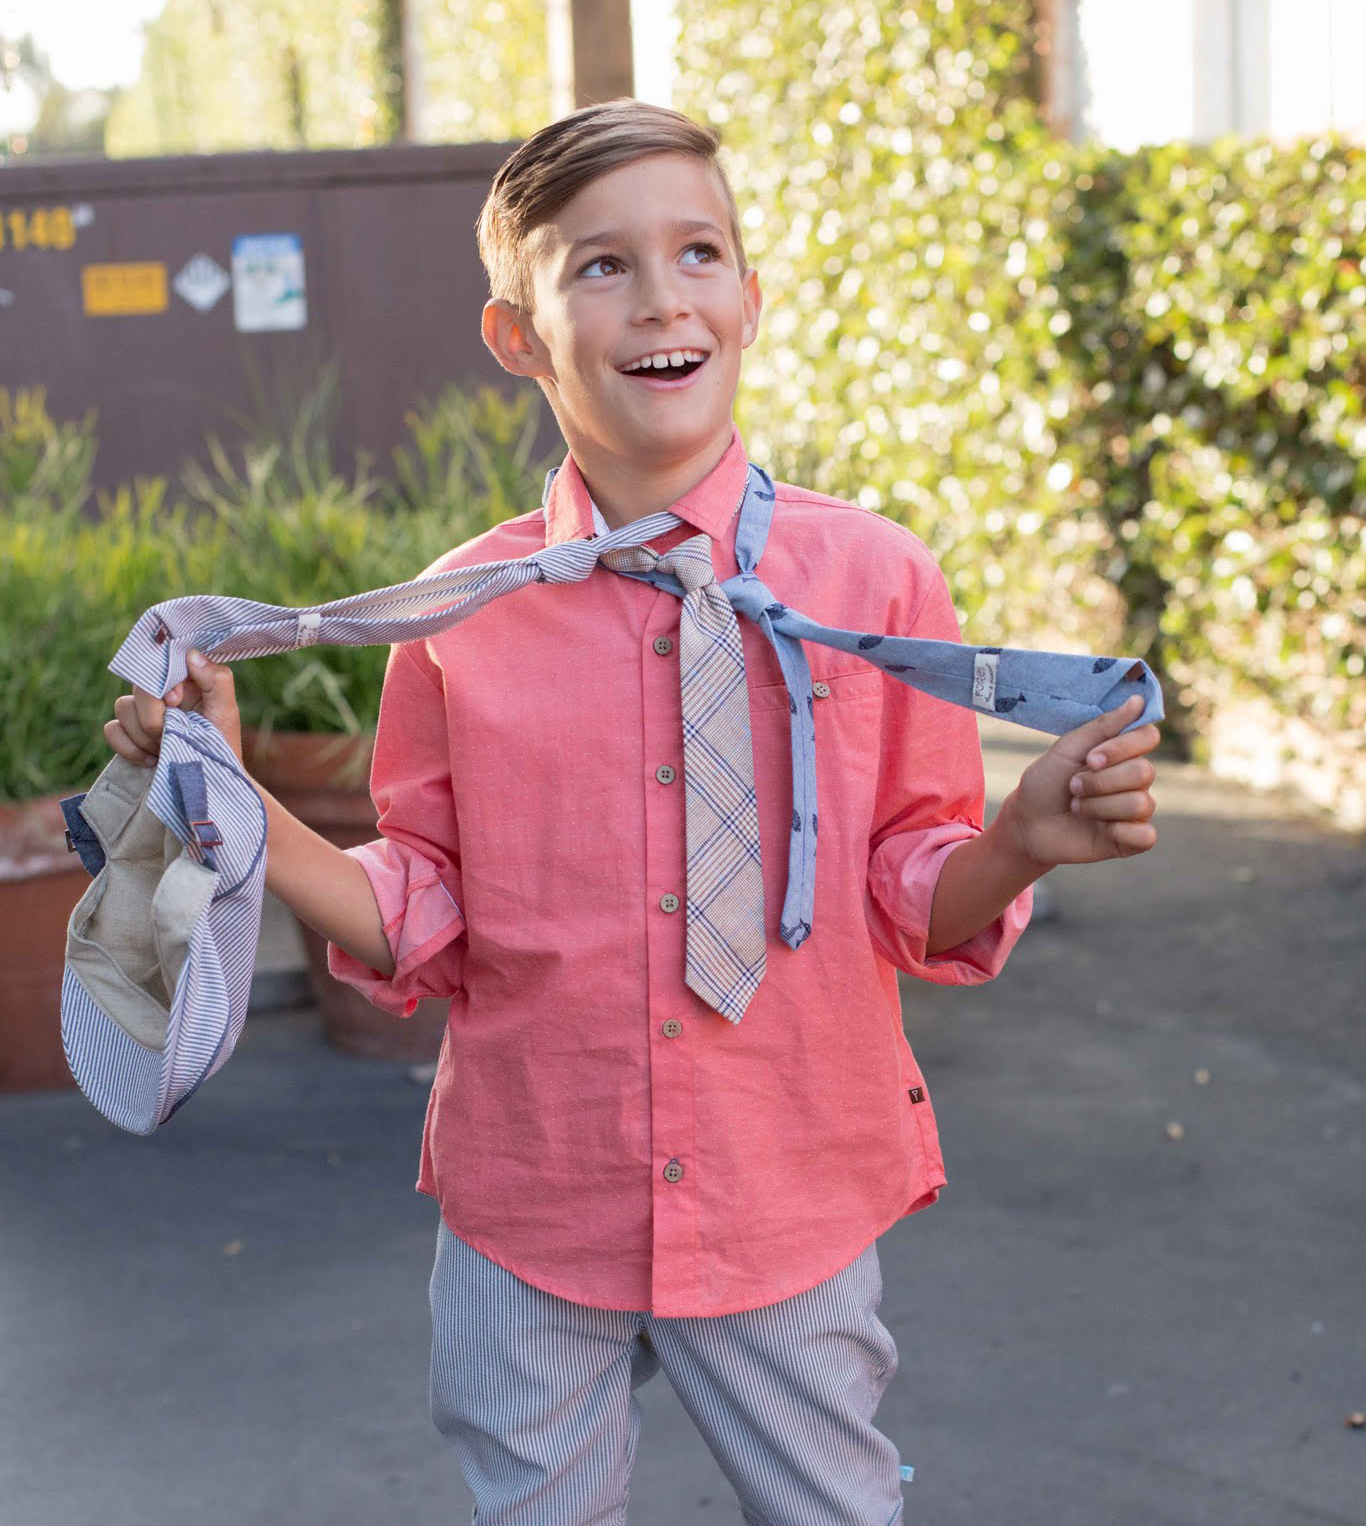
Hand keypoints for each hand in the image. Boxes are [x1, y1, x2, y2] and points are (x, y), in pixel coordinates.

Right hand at [104, 649, 243, 767]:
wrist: (207, 782)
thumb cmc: (222, 744)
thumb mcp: (226, 711)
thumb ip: (216, 679)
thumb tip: (191, 653)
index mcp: (183, 680)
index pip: (158, 664)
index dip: (162, 684)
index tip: (177, 702)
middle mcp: (160, 692)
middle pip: (137, 687)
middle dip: (154, 716)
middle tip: (172, 733)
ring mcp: (141, 713)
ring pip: (122, 707)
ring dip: (144, 735)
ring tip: (166, 748)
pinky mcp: (128, 734)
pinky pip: (111, 729)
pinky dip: (129, 747)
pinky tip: (151, 759)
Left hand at [999, 693, 1158, 869]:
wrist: (1026, 823)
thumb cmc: (1045, 783)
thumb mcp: (1068, 749)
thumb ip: (1104, 726)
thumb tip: (1138, 700)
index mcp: (1122, 753)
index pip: (1148, 737)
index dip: (1121, 747)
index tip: (1090, 758)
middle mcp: (1134, 779)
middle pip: (1144, 771)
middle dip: (1100, 781)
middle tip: (1073, 787)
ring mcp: (1135, 810)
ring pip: (1140, 803)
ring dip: (1098, 806)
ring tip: (1077, 808)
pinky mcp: (1132, 840)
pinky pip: (1146, 835)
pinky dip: (1119, 832)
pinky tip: (1101, 830)